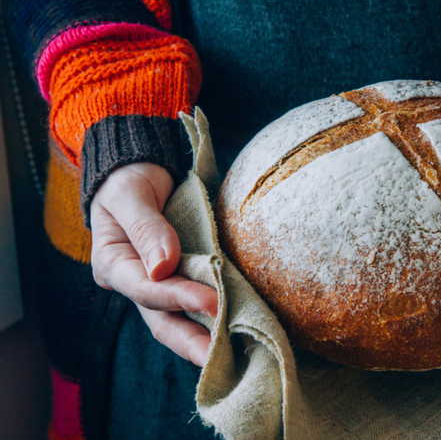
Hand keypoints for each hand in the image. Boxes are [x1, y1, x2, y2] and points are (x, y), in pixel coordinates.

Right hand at [90, 162, 217, 365]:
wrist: (140, 171)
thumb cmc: (129, 180)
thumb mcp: (130, 194)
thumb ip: (146, 228)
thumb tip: (163, 266)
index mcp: (113, 265)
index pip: (146, 289)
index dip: (178, 297)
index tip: (211, 302)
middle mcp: (136, 283)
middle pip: (162, 320)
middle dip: (190, 342)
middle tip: (219, 357)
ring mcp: (159, 285)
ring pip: (180, 319)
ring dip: (205, 337)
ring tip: (233, 354)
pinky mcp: (181, 278)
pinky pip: (198, 302)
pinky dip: (215, 317)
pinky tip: (238, 328)